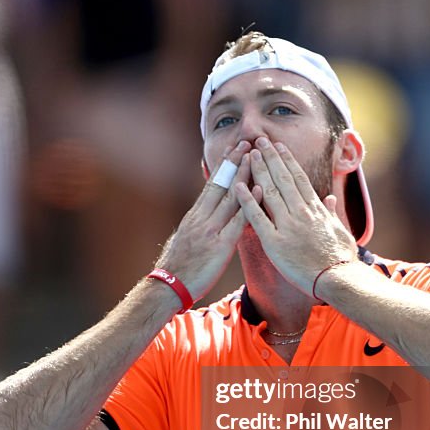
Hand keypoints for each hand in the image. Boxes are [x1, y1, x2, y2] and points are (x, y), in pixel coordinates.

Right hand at [157, 140, 252, 301]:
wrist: (168, 287)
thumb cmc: (178, 267)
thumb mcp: (184, 238)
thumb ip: (197, 224)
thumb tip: (202, 214)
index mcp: (195, 216)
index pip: (212, 185)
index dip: (223, 166)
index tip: (233, 149)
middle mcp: (202, 217)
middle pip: (221, 184)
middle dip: (234, 161)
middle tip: (247, 142)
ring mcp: (210, 230)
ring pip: (230, 197)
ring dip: (244, 175)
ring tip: (256, 156)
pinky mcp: (219, 245)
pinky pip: (237, 221)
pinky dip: (250, 204)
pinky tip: (260, 190)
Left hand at [234, 137, 357, 294]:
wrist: (337, 279)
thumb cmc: (340, 259)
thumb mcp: (341, 231)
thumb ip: (332, 213)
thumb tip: (331, 199)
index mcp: (315, 210)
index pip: (298, 179)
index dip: (287, 160)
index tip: (279, 147)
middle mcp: (301, 212)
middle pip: (283, 179)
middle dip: (270, 157)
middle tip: (259, 141)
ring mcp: (287, 225)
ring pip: (270, 191)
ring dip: (259, 170)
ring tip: (249, 153)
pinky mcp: (275, 242)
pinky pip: (257, 217)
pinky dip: (247, 200)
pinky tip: (237, 186)